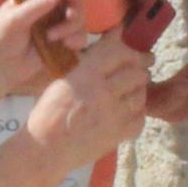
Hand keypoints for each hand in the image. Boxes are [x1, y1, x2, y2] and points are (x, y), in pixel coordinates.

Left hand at [0, 0, 83, 92]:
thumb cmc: (0, 40)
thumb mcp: (14, 20)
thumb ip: (36, 5)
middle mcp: (46, 8)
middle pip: (72, 0)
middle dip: (74, 10)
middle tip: (69, 19)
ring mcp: (54, 25)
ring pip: (78, 19)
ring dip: (73, 28)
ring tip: (56, 39)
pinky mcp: (61, 42)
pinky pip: (78, 37)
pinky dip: (77, 40)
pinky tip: (67, 46)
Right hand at [27, 37, 148, 168]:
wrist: (46, 150)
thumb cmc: (49, 113)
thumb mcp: (63, 81)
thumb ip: (89, 61)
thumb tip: (113, 36)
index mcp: (86, 75)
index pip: (118, 53)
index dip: (127, 50)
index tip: (129, 53)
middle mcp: (103, 92)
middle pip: (136, 73)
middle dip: (137, 70)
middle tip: (133, 73)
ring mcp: (114, 115)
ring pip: (141, 94)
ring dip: (137, 91)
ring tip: (127, 93)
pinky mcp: (119, 135)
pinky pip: (140, 118)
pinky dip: (136, 113)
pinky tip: (125, 112)